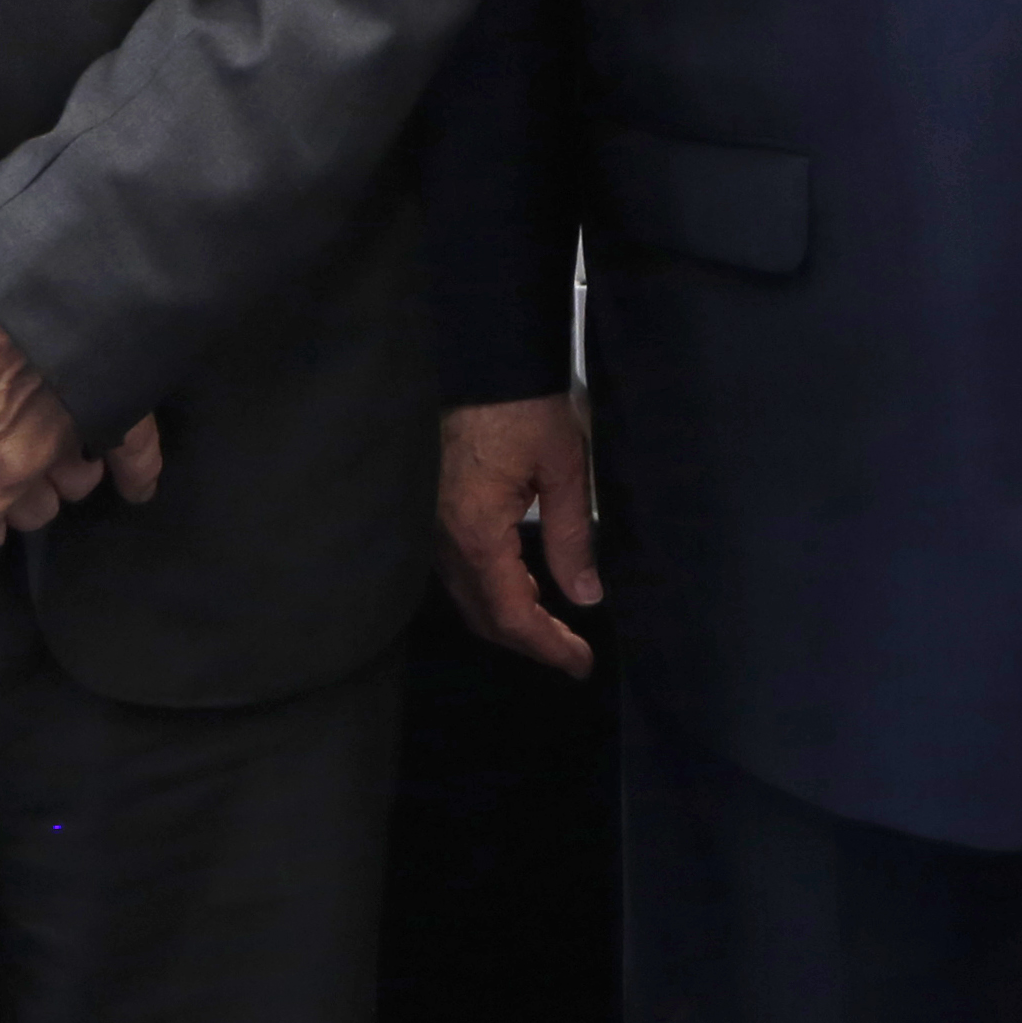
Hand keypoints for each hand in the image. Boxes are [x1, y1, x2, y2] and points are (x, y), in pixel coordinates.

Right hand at [435, 392, 600, 676]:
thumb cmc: (523, 406)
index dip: (547, 646)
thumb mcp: (564, 469)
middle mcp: (446, 539)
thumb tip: (586, 595)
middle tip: (572, 653)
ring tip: (554, 622)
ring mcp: (435, 527)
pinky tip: (523, 580)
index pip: (511, 614)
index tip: (580, 664)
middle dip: (529, 641)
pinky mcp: (435, 511)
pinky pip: (460, 569)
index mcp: (477, 533)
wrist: (482, 358)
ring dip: (509, 616)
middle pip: (484, 616)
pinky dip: (492, 589)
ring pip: (468, 596)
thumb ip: (572, 537)